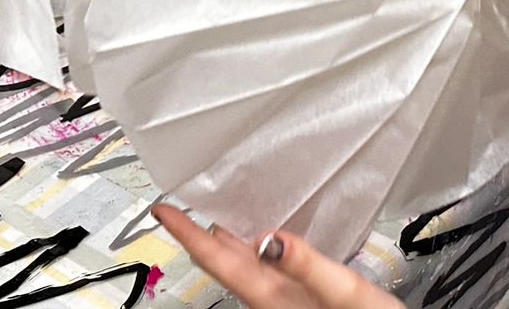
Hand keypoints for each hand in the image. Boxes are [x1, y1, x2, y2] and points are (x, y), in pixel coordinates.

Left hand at [153, 205, 399, 308]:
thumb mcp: (346, 293)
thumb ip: (307, 266)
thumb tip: (270, 239)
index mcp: (271, 296)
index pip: (217, 260)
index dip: (186, 234)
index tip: (162, 211)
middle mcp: (269, 300)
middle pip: (224, 264)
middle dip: (199, 236)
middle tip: (179, 208)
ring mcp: (280, 303)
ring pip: (242, 269)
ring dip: (224, 243)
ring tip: (213, 216)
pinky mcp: (294, 301)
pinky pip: (262, 273)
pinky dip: (252, 250)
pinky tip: (261, 240)